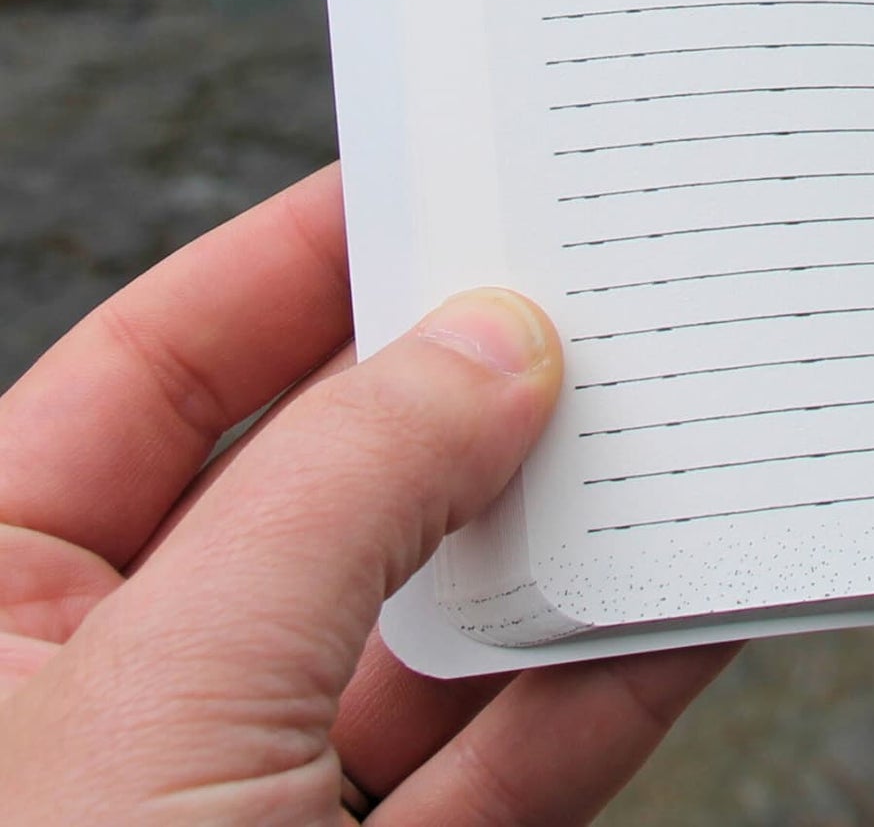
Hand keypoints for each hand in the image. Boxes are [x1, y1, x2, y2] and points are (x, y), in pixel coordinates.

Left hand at [0, 164, 730, 823]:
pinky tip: (686, 606)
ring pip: (428, 629)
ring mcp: (243, 801)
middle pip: (319, 487)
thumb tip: (500, 346)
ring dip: (557, 539)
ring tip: (669, 431)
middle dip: (460, 399)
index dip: (289, 263)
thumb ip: (344, 495)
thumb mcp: (169, 692)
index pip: (151, 375)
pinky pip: (505, 764)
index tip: (430, 179)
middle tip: (582, 293)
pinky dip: (603, 689)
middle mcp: (116, 696)